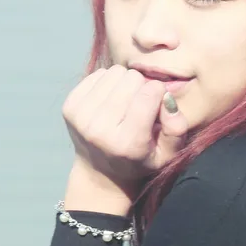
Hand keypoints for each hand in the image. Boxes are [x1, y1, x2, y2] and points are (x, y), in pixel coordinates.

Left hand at [60, 65, 188, 207]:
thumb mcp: (167, 154)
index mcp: (127, 144)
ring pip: (114, 72)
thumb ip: (177, 128)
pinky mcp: (69, 107)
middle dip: (141, 87)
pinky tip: (108, 101)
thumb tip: (167, 98)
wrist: (99, 173)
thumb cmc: (139, 160)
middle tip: (138, 105)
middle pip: (131, 79)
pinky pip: (97, 74)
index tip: (157, 103)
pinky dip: (107, 83)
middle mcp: (100, 130)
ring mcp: (80, 117)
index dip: (158, 92)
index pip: (148, 94)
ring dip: (123, 83)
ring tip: (124, 103)